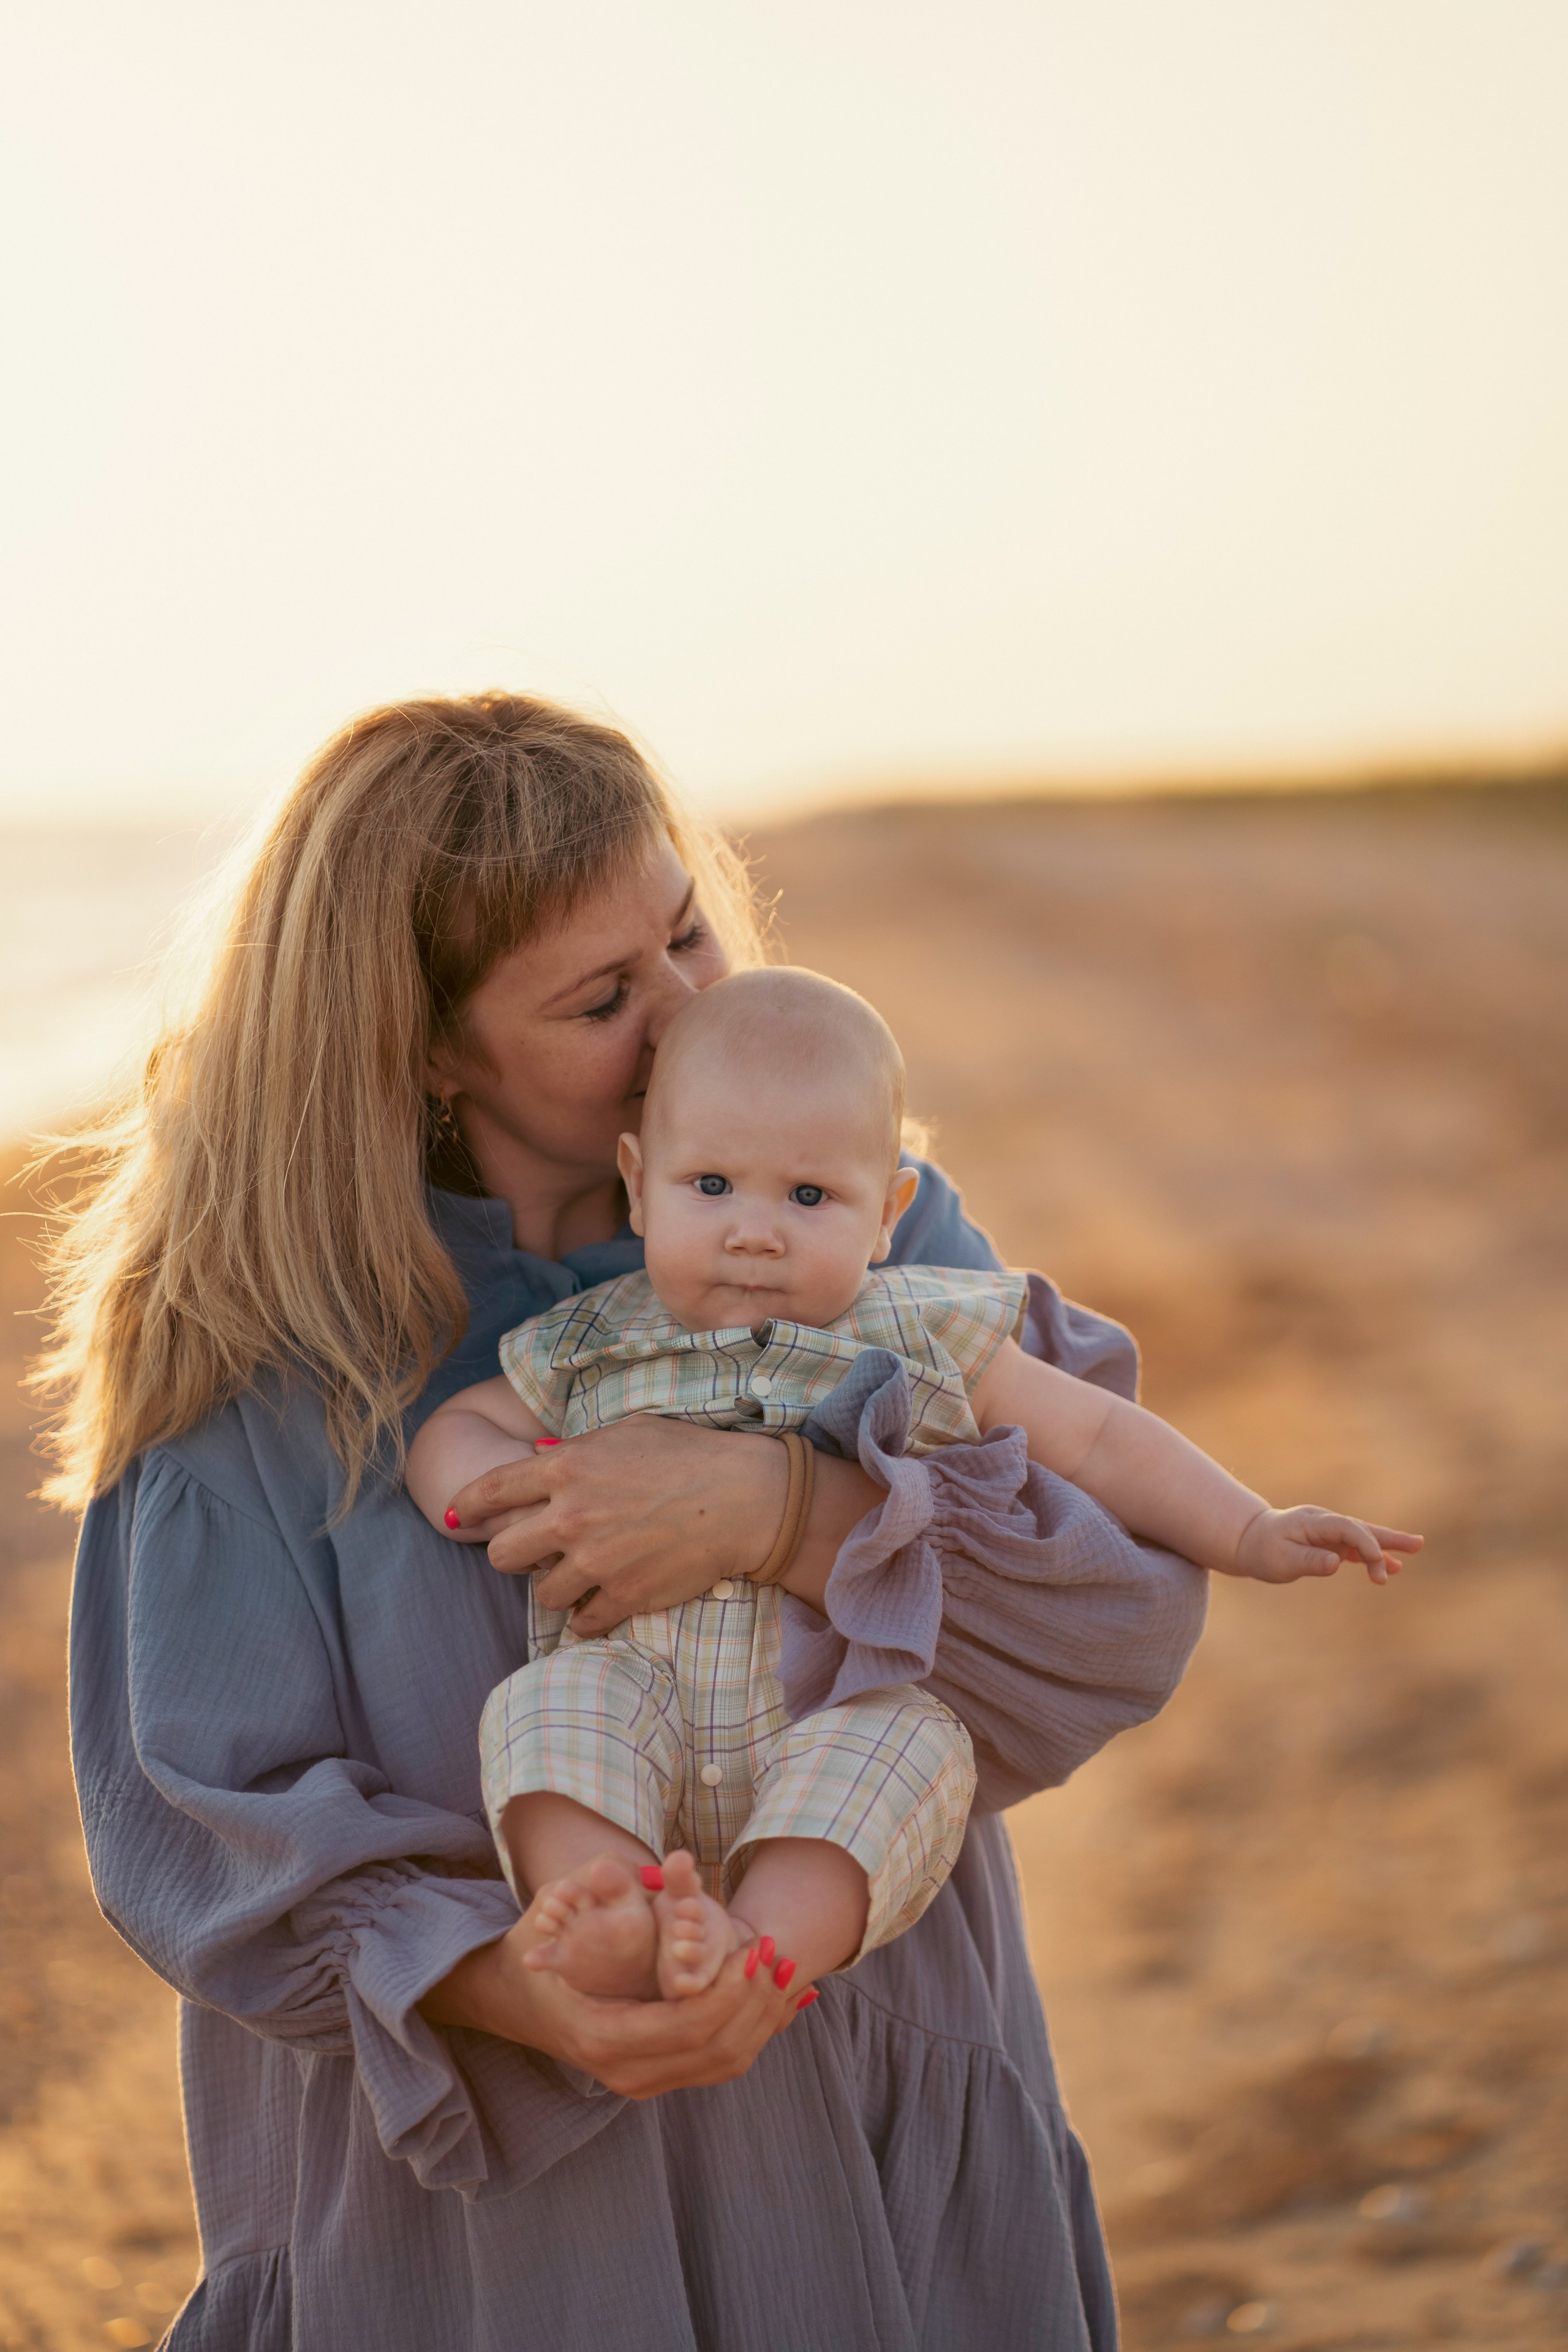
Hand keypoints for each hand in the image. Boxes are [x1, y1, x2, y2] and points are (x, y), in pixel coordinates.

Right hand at [419, 1916, 802, 2097]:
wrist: (515, 1998)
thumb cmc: (539, 1946)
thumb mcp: (554, 1912)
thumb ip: (594, 1887)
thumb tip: (629, 1865)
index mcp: (603, 2037)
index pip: (687, 2026)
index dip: (729, 1991)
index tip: (755, 1950)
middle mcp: (625, 2072)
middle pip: (715, 2051)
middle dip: (755, 2003)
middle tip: (779, 1956)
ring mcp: (641, 2081)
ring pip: (724, 2063)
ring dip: (762, 2019)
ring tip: (787, 1972)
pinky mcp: (657, 2076)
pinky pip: (717, 2062)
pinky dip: (753, 2031)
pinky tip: (781, 2001)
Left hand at [448, 1418, 791, 1634]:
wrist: (744, 1499)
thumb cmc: (689, 1455)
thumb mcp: (626, 1433)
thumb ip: (576, 1450)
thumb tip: (537, 1459)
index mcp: (566, 1466)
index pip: (491, 1489)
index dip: (467, 1505)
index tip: (459, 1516)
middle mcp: (571, 1515)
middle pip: (503, 1555)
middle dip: (512, 1556)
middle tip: (533, 1552)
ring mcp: (595, 1561)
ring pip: (543, 1594)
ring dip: (557, 1587)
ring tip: (581, 1576)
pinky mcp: (623, 1596)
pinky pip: (583, 1623)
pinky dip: (588, 1618)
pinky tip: (601, 1605)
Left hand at [1232, 1505, 1422, 1585]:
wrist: (1250, 1542)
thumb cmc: (1263, 1551)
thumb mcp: (1280, 1561)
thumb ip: (1308, 1561)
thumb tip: (1335, 1563)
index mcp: (1312, 1522)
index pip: (1346, 1528)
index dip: (1365, 1543)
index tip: (1377, 1565)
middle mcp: (1324, 1522)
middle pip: (1360, 1528)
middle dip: (1387, 1538)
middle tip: (1416, 1545)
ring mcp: (1329, 1531)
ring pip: (1363, 1536)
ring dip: (1387, 1544)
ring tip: (1416, 1548)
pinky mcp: (1331, 1542)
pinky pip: (1356, 1548)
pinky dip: (1374, 1556)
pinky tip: (1393, 1567)